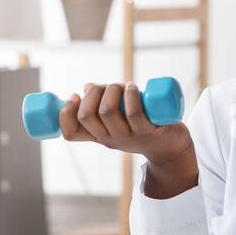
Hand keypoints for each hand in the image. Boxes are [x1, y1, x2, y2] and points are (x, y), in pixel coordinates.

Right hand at [60, 82, 197, 197]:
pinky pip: (133, 112)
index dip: (65, 113)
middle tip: (107, 87)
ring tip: (123, 86)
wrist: (170, 148)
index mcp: (98, 136)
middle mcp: (109, 139)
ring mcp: (128, 137)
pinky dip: (130, 95)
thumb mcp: (116, 120)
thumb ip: (101, 105)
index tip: (75, 96)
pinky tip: (132, 88)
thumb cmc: (140, 127)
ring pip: (107, 111)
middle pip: (87, 116)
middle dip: (93, 93)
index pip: (70, 132)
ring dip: (112, 90)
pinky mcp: (147, 131)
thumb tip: (87, 87)